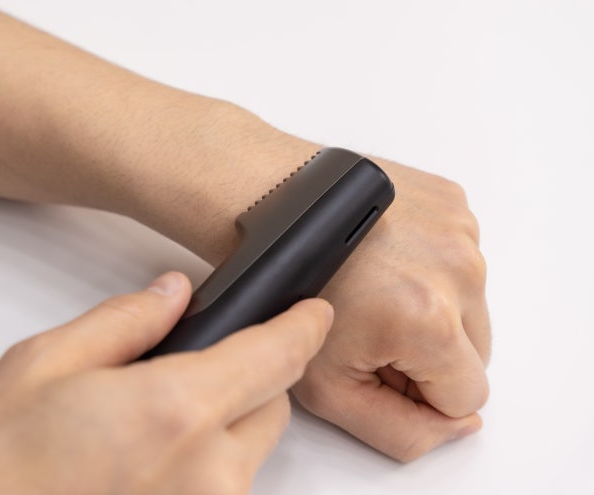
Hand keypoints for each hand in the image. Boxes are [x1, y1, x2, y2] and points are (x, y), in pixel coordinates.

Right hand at [0, 272, 333, 494]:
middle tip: (187, 371)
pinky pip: (222, 490)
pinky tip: (142, 466)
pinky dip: (201, 468)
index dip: (302, 326)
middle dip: (248, 376)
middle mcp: (209, 473)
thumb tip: (171, 294)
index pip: (275, 354)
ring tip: (144, 429)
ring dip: (218, 428)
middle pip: (271, 404)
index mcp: (174, 410)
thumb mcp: (39, 368)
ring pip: (248, 452)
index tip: (313, 313)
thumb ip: (121, 320)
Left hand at [292, 158, 489, 460]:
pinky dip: (431, 267)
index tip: (383, 368)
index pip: (467, 396)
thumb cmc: (284, 291)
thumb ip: (400, 430)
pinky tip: (384, 260)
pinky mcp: (453, 200)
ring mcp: (458, 228)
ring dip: (434, 308)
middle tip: (374, 331)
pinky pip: (461, 259)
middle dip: (431, 353)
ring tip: (375, 290)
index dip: (422, 394)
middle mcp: (458, 269)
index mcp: (431, 320)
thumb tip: (455, 427)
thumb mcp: (329, 388)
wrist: (269, 211)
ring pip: (471, 304)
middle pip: (475, 351)